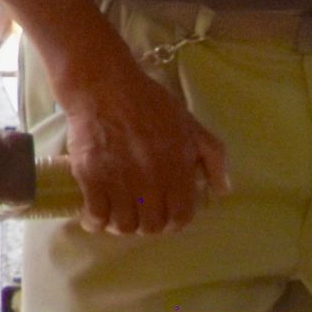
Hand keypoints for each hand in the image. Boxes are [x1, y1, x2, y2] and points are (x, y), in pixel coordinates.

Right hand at [58, 57, 229, 235]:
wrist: (103, 85)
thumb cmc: (148, 103)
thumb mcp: (191, 124)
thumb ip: (214, 157)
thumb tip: (222, 191)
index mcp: (177, 168)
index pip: (181, 216)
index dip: (174, 222)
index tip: (165, 217)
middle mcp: (150, 180)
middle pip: (151, 225)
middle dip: (148, 225)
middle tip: (140, 214)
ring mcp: (119, 180)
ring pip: (123, 225)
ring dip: (121, 225)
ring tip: (117, 215)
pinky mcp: (90, 177)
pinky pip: (95, 215)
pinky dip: (95, 221)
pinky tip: (95, 216)